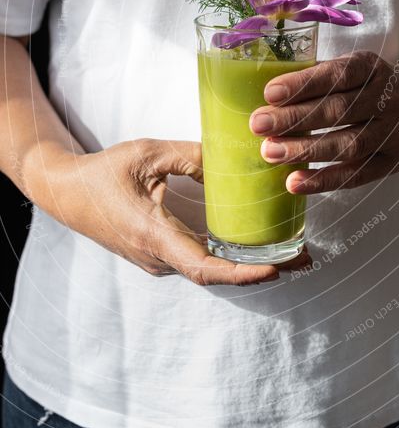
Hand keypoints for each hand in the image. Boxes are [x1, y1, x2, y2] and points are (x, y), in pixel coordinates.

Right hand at [39, 139, 308, 284]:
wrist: (66, 193)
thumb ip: (191, 156)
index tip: (276, 269)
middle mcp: (156, 256)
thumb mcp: (147, 153)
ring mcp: (157, 260)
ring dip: (249, 265)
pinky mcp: (158, 254)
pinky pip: (199, 261)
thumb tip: (234, 160)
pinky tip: (256, 246)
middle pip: (216, 274)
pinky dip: (231, 258)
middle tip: (304, 259)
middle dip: (261, 270)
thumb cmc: (103, 172)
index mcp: (152, 234)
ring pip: (209, 269)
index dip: (242, 274)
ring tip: (291, 253)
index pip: (204, 267)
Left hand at [249, 52, 398, 193]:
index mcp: (373, 68)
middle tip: (259, 125)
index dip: (304, 84)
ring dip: (306, 150)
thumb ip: (318, 78)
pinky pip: (357, 174)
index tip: (270, 93)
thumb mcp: (353, 69)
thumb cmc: (369, 85)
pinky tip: (294, 182)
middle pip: (340, 110)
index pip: (338, 74)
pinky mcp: (392, 162)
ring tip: (270, 152)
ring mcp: (393, 132)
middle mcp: (387, 98)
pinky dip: (324, 180)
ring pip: (349, 144)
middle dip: (296, 118)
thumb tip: (268, 97)